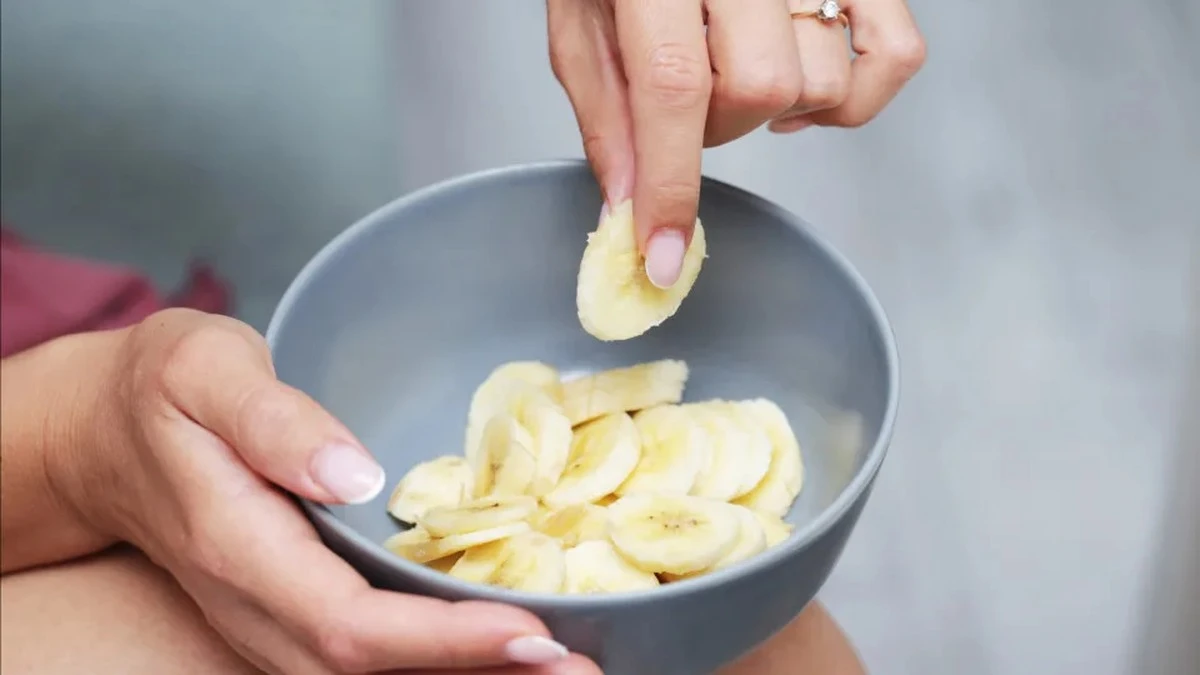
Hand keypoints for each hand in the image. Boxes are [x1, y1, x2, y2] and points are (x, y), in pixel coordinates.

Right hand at [61, 309, 598, 674]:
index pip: (348, 622)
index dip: (440, 641)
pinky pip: (361, 662)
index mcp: (238, 546)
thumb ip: (274, 421)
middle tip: (581, 671)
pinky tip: (495, 653)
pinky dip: (434, 665)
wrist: (103, 435)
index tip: (530, 632)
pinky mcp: (287, 614)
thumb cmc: (161, 388)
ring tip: (563, 673)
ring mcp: (267, 621)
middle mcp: (255, 606)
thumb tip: (357, 478)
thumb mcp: (203, 367)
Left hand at [548, 0, 924, 285]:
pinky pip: (895, 51)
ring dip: (773, 109)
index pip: (673, 84)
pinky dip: (856, 94)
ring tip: (736, 73)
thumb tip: (629, 205)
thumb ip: (605, 110)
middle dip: (716, 130)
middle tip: (690, 107)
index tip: (663, 256)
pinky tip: (800, 87)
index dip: (671, 184)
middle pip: (756, 88)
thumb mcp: (582, 15)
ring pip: (820, 79)